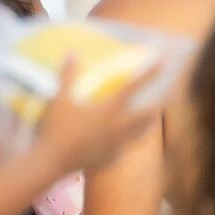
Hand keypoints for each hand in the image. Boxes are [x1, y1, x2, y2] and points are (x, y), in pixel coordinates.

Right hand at [35, 57, 159, 172]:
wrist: (53, 162)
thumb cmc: (58, 128)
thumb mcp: (61, 99)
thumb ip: (68, 75)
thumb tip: (72, 53)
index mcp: (110, 110)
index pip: (133, 87)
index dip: (149, 73)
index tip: (162, 62)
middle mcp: (118, 127)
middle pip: (146, 116)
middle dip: (156, 107)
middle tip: (161, 102)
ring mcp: (116, 145)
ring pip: (139, 135)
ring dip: (146, 126)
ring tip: (149, 122)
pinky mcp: (110, 159)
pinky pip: (123, 150)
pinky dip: (125, 144)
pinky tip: (120, 144)